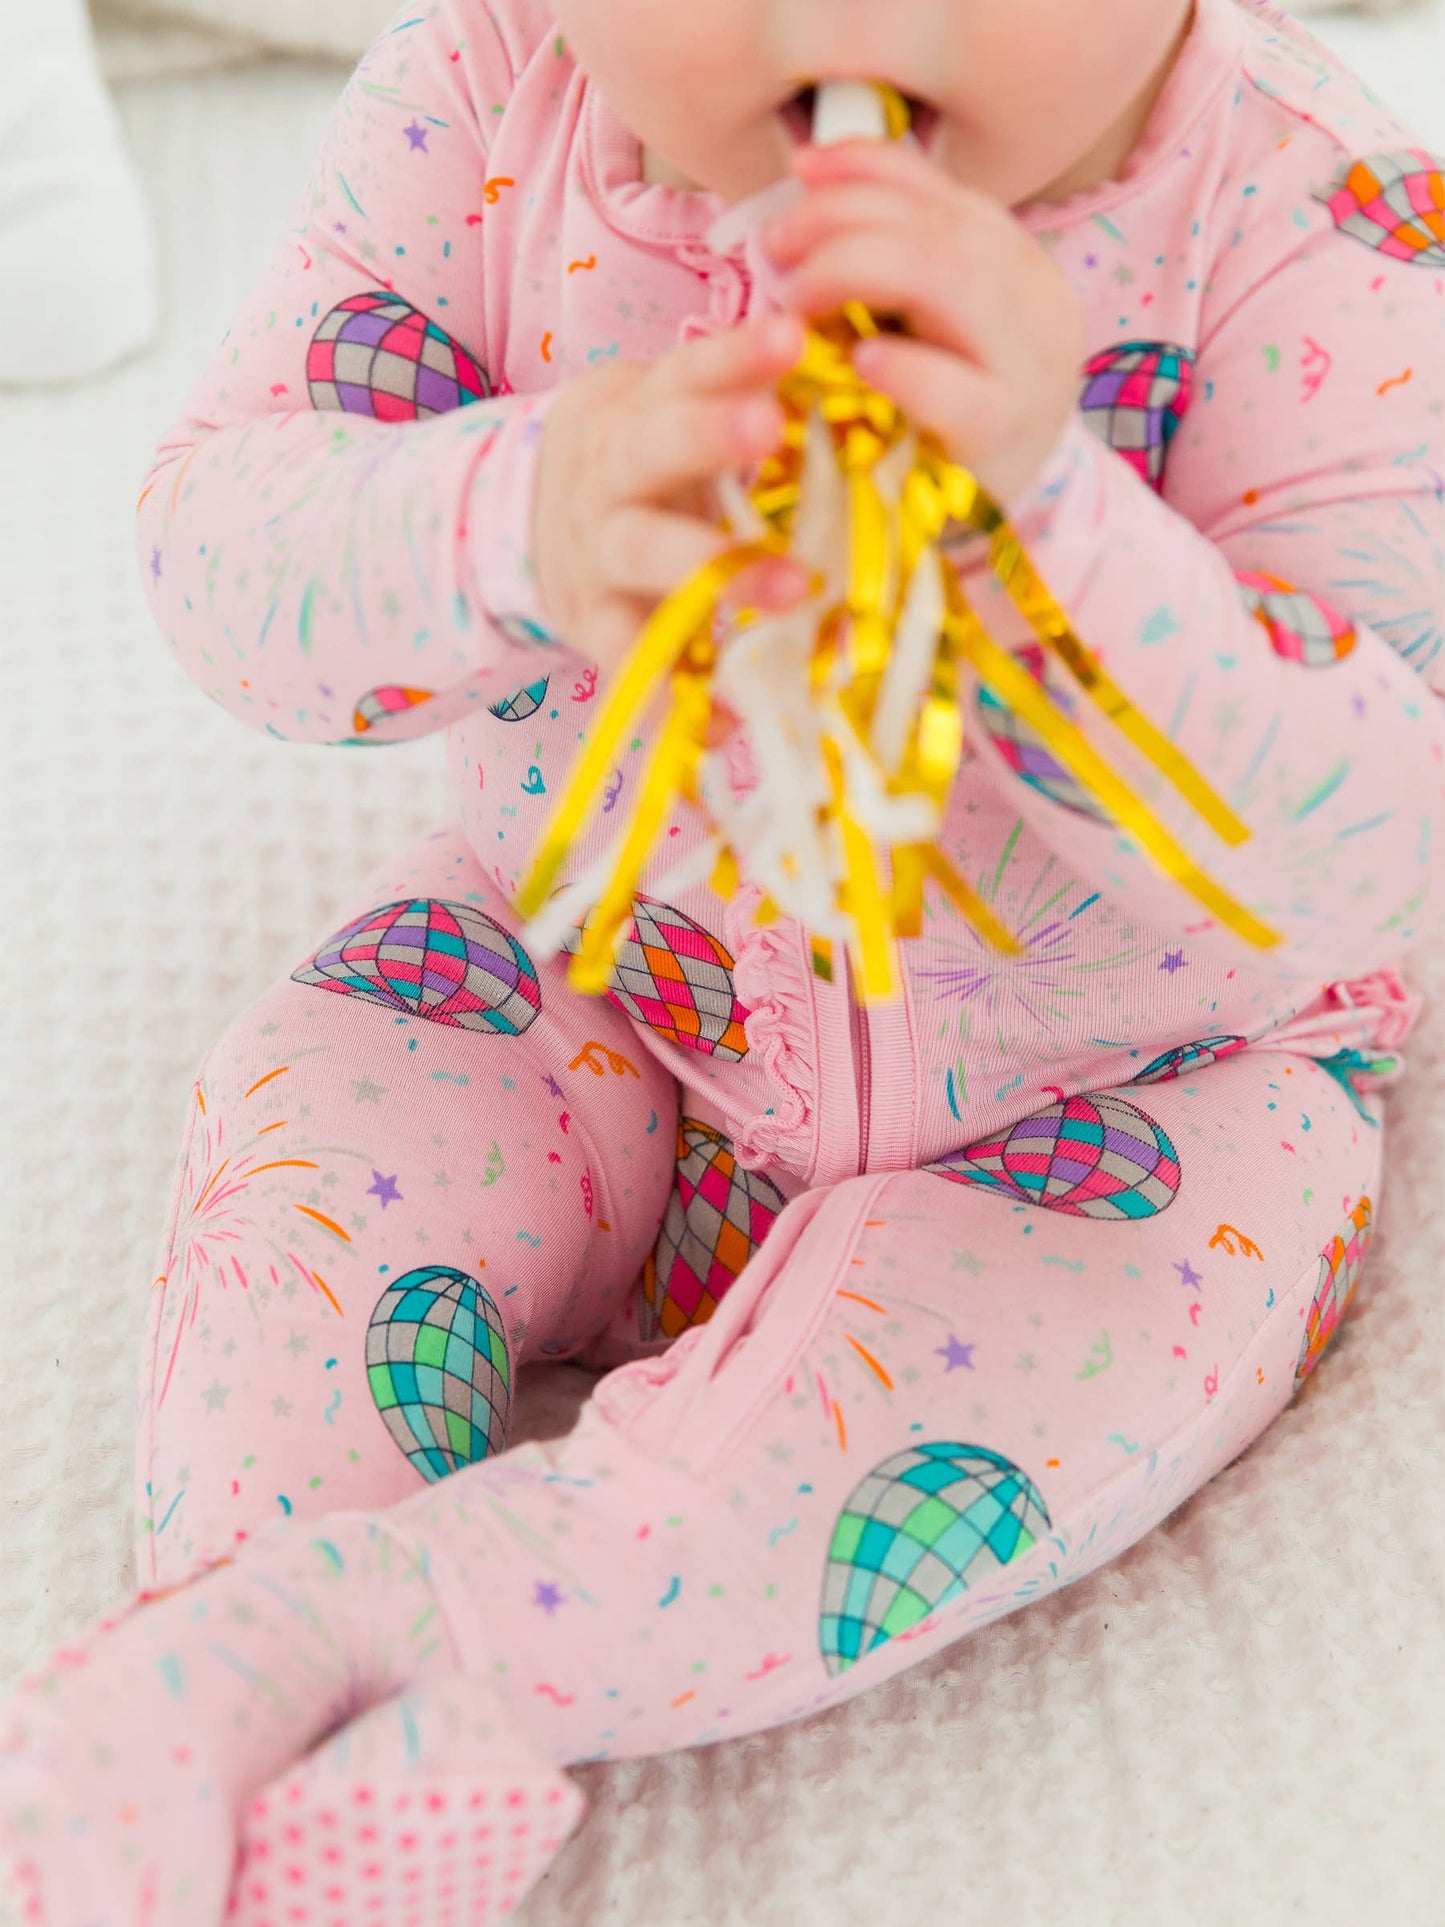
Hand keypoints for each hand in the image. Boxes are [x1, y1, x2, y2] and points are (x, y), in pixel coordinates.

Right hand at [533, 314, 816, 684]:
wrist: (532, 523)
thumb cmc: (644, 466)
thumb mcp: (670, 416)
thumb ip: (742, 402)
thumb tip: (864, 391)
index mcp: (637, 411)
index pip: (686, 370)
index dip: (735, 354)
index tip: (794, 336)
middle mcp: (611, 477)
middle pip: (652, 449)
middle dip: (709, 435)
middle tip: (772, 424)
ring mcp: (599, 553)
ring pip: (646, 551)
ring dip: (715, 566)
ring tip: (795, 586)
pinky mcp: (594, 625)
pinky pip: (630, 661)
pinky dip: (674, 695)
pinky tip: (728, 721)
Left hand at [760, 137, 1085, 509]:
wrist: (1006, 514)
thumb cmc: (944, 416)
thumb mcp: (924, 325)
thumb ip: (885, 262)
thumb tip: (805, 186)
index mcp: (1013, 259)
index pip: (939, 189)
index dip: (863, 166)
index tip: (798, 173)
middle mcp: (1032, 297)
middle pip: (936, 224)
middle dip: (842, 219)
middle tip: (776, 248)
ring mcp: (1028, 366)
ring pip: (947, 279)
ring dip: (854, 271)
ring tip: (797, 298)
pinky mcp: (1005, 433)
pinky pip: (955, 389)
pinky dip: (902, 368)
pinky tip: (857, 362)